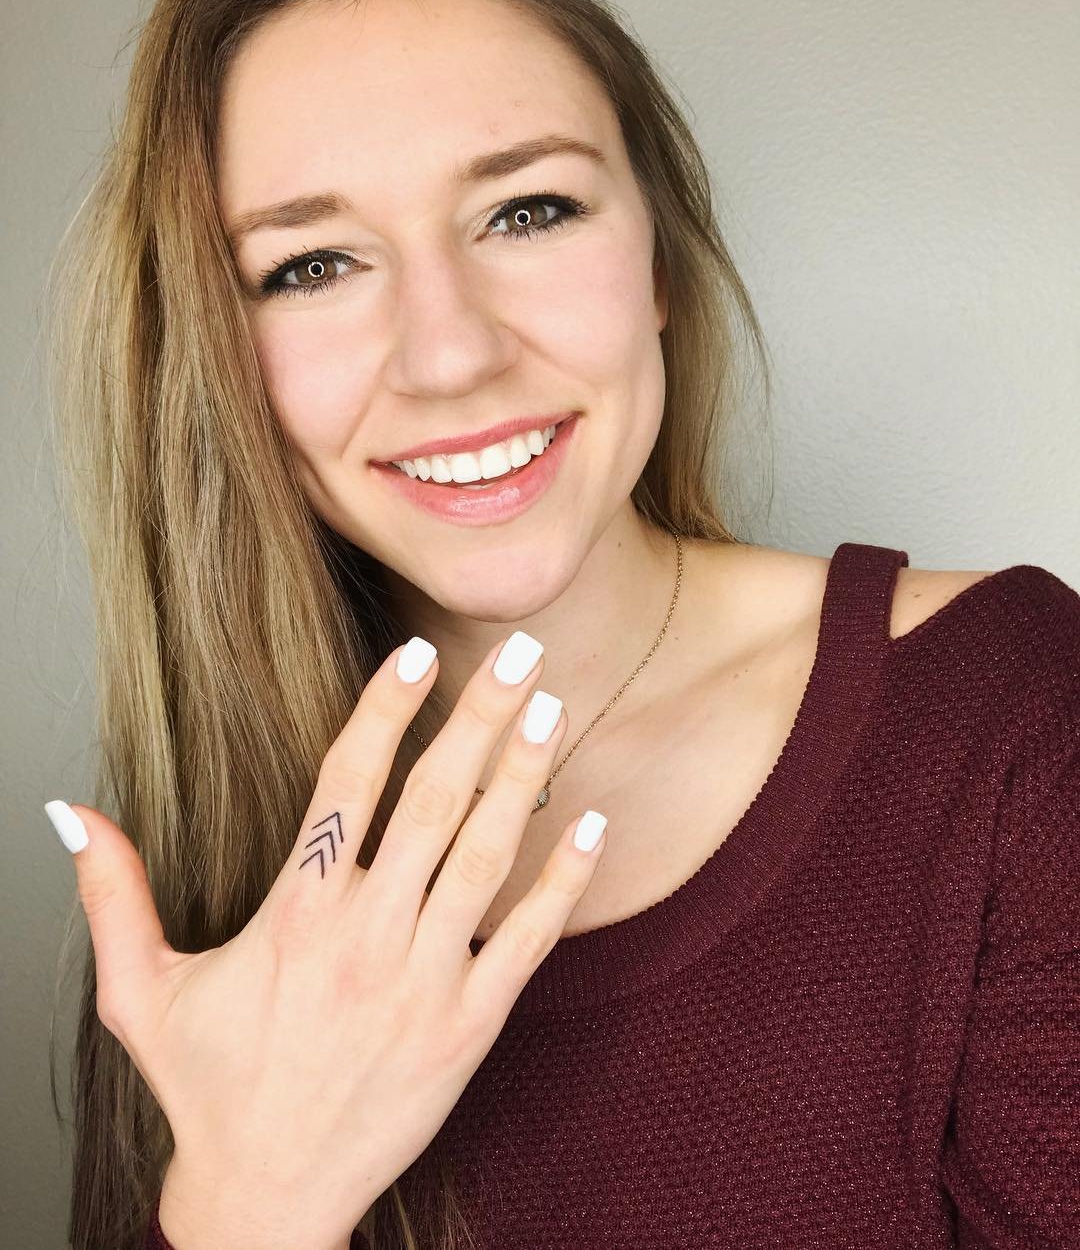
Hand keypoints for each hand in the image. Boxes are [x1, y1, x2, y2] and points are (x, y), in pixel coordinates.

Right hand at [47, 630, 607, 1247]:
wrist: (269, 1198)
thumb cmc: (207, 1088)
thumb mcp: (138, 991)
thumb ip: (113, 894)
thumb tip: (70, 811)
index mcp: (293, 913)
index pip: (346, 782)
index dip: (384, 709)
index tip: (415, 651)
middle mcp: (364, 935)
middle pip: (431, 801)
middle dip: (477, 718)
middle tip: (517, 651)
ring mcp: (424, 980)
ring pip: (483, 856)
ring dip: (522, 778)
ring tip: (550, 710)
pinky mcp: (469, 1026)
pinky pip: (527, 940)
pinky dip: (562, 881)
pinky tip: (591, 826)